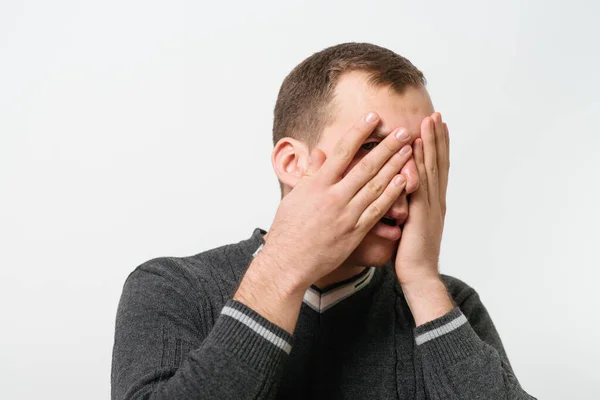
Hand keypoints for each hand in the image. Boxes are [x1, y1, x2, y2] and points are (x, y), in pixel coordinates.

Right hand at [260, 112, 415, 289]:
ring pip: (376, 186)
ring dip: (395, 166)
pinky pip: (377, 210)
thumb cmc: (288, 230)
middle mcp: (333, 196)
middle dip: (386, 147)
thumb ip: (310, 173)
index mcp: (317, 184)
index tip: (372, 117)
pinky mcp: (355, 232)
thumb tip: (318, 152)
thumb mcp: (294, 196)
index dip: (359, 132)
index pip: (342, 152)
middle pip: (365, 166)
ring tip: (409, 150)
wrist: (288, 262)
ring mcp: (346, 214)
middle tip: (402, 131)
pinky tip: (404, 181)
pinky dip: (391, 194)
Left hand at [395, 112, 449, 284]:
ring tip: (430, 120)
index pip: (435, 169)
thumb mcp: (408, 226)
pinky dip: (420, 161)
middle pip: (438, 162)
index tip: (435, 127)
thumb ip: (405, 208)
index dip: (437, 147)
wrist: (419, 276)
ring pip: (432, 167)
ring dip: (431, 142)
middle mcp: (435, 200)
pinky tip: (417, 145)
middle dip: (437, 137)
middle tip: (437, 114)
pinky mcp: (421, 211)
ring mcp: (431, 204)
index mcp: (432, 203)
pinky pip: (420, 181)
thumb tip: (398, 199)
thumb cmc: (409, 255)